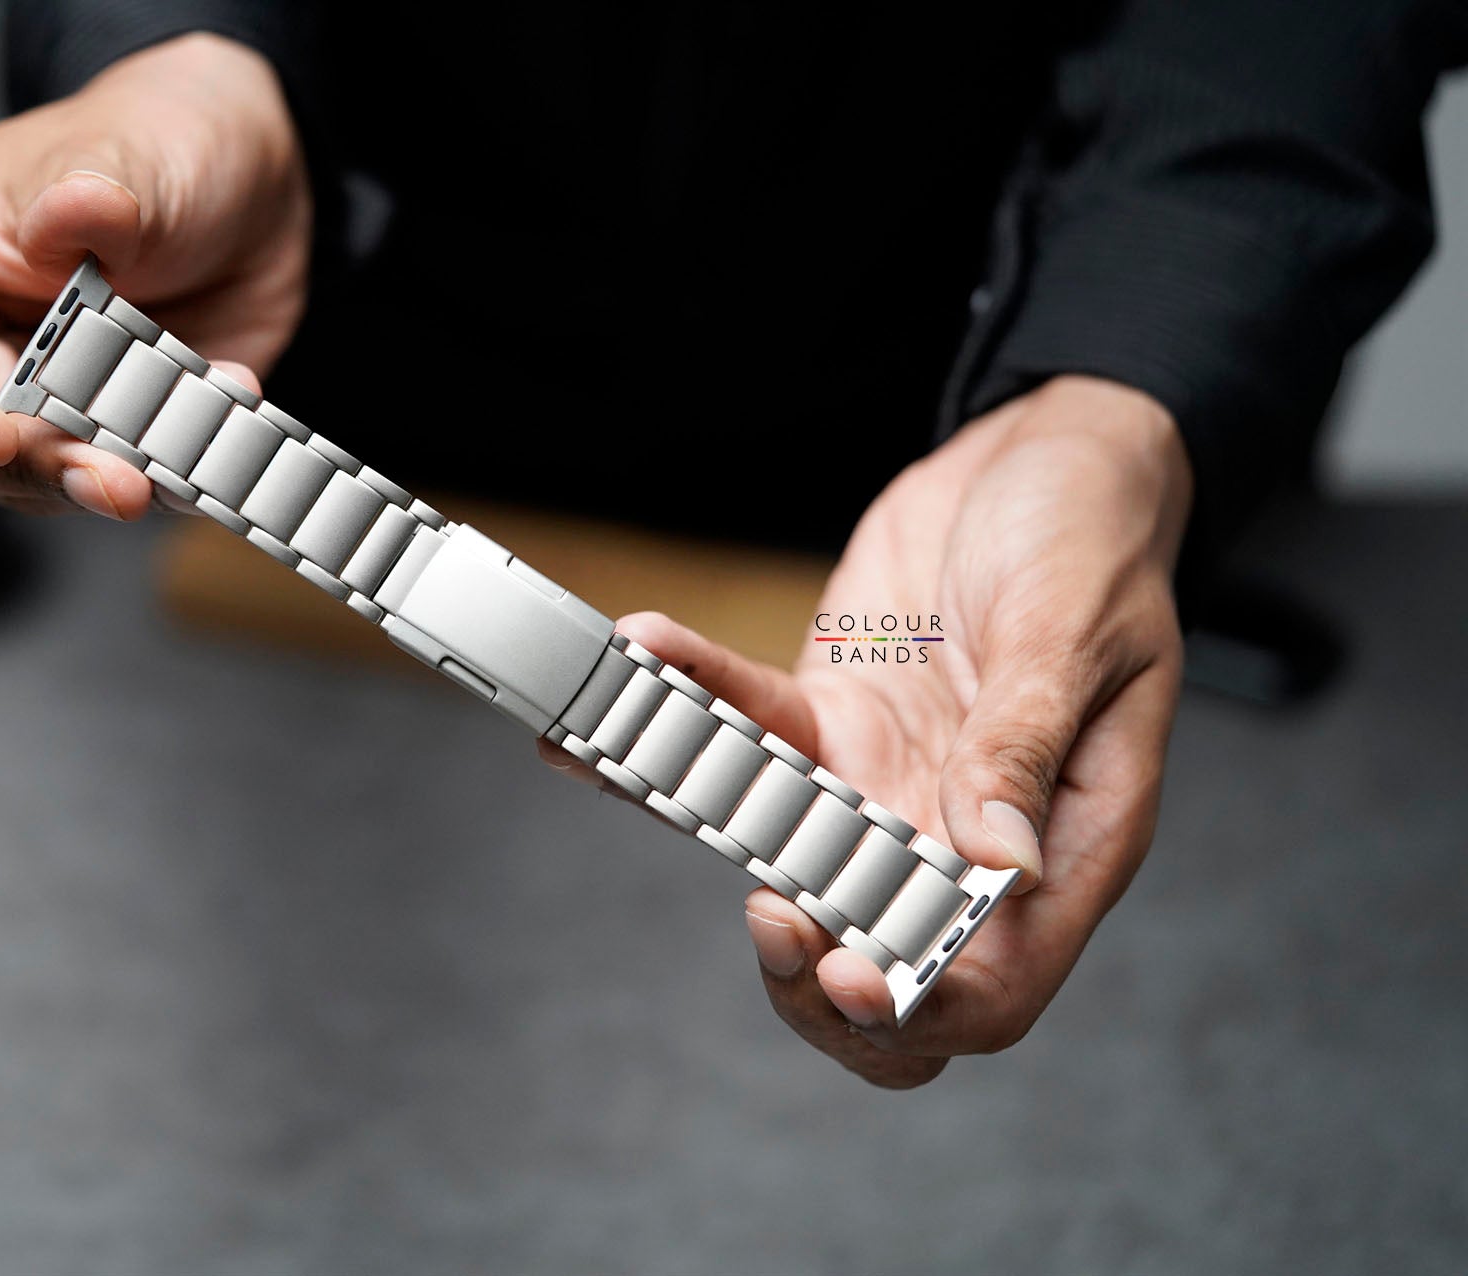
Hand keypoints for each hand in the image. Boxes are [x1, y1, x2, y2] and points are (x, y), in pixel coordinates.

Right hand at [0, 33, 309, 518]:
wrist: (241, 198)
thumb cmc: (149, 151)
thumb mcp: (123, 155)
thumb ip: (91, 194)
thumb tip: (71, 212)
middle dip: (32, 465)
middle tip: (112, 478)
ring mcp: (3, 402)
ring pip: (23, 480)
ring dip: (102, 478)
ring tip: (169, 461)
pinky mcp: (75, 442)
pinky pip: (103, 483)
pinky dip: (157, 475)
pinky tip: (203, 446)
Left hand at [540, 375, 1191, 1086]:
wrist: (1045, 458)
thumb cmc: (1096, 541)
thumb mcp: (1076, 632)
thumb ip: (1027, 745)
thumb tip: (998, 862)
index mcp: (1061, 842)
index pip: (996, 981)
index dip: (923, 1007)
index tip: (853, 976)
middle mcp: (962, 836)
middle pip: (876, 958)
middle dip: (807, 970)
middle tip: (767, 917)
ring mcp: (886, 787)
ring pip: (785, 866)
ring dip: (705, 828)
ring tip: (631, 762)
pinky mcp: (828, 724)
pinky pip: (742, 735)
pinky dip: (684, 701)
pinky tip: (636, 656)